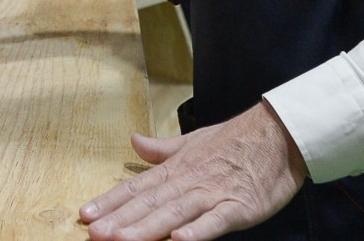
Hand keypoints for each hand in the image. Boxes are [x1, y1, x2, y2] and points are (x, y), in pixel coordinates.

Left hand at [80, 99, 305, 240]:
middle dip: (120, 220)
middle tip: (94, 233)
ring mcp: (212, 194)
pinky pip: (215, 221)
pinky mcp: (238, 206)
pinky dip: (197, 230)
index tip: (85, 215)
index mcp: (176, 168)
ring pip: (174, 213)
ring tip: (122, 239)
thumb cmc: (234, 141)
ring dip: (147, 227)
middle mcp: (189, 181)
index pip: (137, 187)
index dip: (111, 202)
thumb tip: (134, 140)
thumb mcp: (192, 142)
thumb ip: (161, 149)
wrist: (278, 134)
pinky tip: (179, 240)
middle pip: (149, 204)